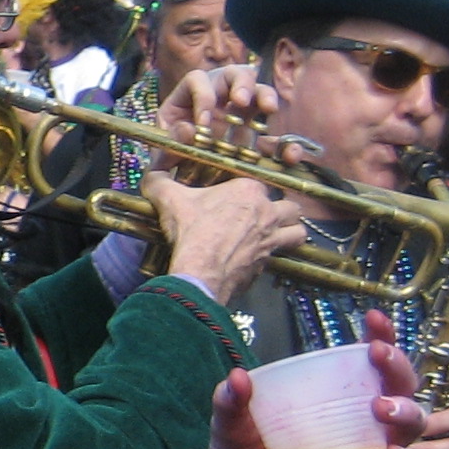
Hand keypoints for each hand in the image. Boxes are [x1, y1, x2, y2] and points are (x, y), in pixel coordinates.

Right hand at [146, 171, 305, 304]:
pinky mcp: (269, 261)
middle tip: (261, 216)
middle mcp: (267, 212)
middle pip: (287, 205)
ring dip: (290, 230)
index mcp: (248, 190)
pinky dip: (278, 255)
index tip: (231, 200)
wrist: (201, 272)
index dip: (245, 191)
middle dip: (278, 209)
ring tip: (276, 233)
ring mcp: (272, 238)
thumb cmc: (192, 232)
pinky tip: (264, 255)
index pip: (257, 184)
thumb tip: (151, 176)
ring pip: (298, 229)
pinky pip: (284, 254)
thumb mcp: (169, 199)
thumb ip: (159, 182)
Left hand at [156, 64, 275, 156]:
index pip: (197, 80)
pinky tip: (274, 128)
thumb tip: (190, 130)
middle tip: (241, 101)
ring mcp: (238, 101)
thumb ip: (173, 137)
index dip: (202, 97)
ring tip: (269, 108)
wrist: (186, 160)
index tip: (203, 124)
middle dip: (240, 84)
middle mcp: (217, 89)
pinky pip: (266, 110)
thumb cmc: (174, 142)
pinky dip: (271, 117)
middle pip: (233, 73)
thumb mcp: (165, 140)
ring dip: (263, 95)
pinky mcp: (253, 117)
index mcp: (190, 89)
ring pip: (256, 87)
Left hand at [199, 316, 426, 448]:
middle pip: (400, 390)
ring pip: (411, 431)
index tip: (374, 320)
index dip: (381, 339)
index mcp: (333, 400)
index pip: (368, 364)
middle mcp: (360, 425)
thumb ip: (230, 404)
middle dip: (398, 370)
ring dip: (408, 414)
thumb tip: (238, 378)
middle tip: (378, 358)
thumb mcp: (230, 430)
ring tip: (383, 409)